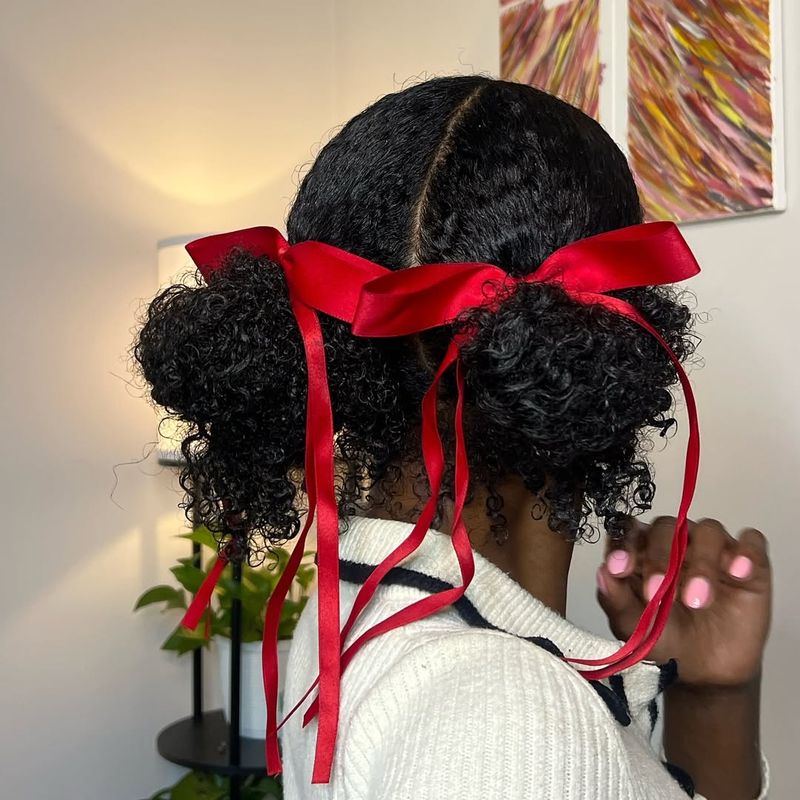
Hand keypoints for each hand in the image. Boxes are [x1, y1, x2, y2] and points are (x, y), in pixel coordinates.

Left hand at [596, 517, 771, 687]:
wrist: (705, 673)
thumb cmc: (663, 640)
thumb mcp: (633, 628)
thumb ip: (616, 600)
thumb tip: (603, 572)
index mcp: (641, 550)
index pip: (628, 529)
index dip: (622, 542)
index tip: (618, 567)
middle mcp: (676, 542)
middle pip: (666, 526)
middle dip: (659, 558)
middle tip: (657, 592)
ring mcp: (713, 550)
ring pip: (708, 530)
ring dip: (702, 562)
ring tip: (697, 600)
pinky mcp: (749, 564)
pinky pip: (752, 542)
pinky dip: (745, 552)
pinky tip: (738, 572)